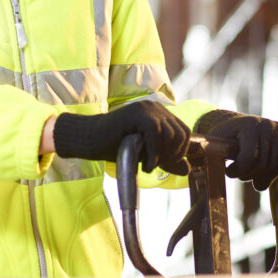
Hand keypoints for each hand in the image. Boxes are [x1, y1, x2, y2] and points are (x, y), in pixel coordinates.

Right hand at [53, 100, 190, 174]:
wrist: (90, 139)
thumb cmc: (115, 147)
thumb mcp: (147, 155)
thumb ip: (167, 159)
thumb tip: (187, 170)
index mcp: (159, 114)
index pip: (184, 132)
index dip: (180, 152)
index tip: (165, 164)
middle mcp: (155, 108)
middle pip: (181, 134)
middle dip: (173, 155)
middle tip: (155, 165)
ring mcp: (146, 108)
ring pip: (171, 134)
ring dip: (162, 156)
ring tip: (148, 165)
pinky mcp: (137, 113)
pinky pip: (156, 133)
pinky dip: (154, 153)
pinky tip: (145, 165)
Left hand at [195, 110, 277, 190]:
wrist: (237, 124)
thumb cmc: (222, 136)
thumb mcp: (213, 141)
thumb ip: (203, 151)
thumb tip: (191, 163)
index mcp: (249, 124)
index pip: (250, 157)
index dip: (238, 170)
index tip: (228, 171)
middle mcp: (268, 125)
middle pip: (262, 164)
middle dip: (248, 174)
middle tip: (237, 174)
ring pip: (273, 167)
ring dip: (260, 177)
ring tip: (247, 177)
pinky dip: (271, 174)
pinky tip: (259, 177)